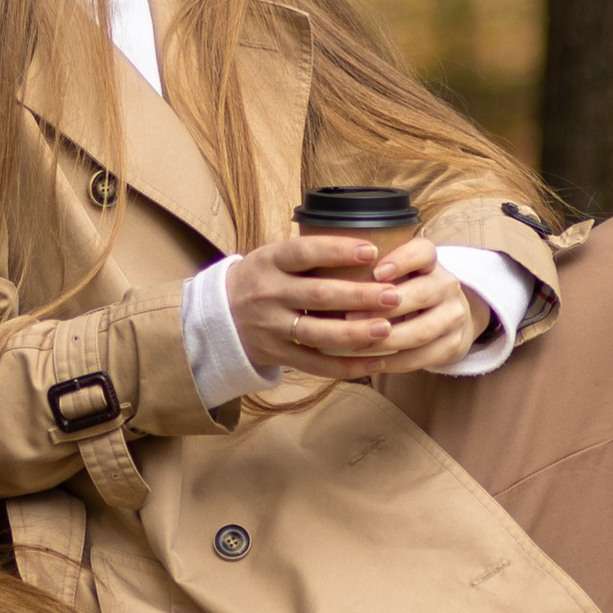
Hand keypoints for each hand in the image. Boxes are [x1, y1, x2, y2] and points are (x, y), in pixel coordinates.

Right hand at [225, 232, 490, 381]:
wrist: (219, 316)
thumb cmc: (262, 279)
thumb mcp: (273, 257)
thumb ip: (309, 254)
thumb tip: (368, 246)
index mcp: (269, 262)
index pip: (304, 252)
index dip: (338, 251)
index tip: (373, 250)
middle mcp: (268, 294)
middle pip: (318, 295)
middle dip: (359, 296)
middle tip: (394, 295)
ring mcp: (270, 327)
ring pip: (317, 333)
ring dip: (354, 333)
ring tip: (387, 329)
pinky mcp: (275, 354)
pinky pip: (313, 364)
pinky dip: (344, 365)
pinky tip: (374, 361)